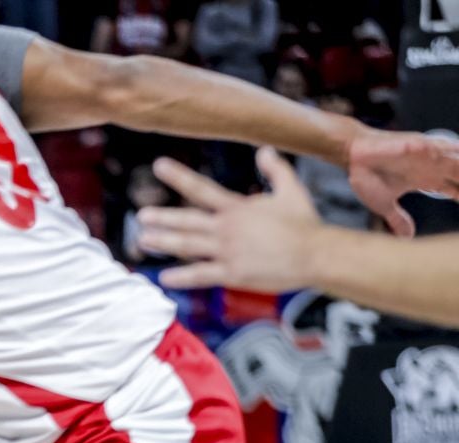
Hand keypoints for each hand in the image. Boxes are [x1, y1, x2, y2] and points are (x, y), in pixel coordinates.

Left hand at [140, 152, 319, 292]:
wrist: (317, 254)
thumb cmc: (304, 223)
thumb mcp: (291, 189)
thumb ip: (275, 169)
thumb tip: (264, 149)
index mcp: (237, 207)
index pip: (201, 188)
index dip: (178, 176)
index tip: (158, 166)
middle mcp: (228, 227)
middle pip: (187, 220)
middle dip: (163, 218)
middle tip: (142, 216)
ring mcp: (228, 251)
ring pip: (188, 246)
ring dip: (164, 242)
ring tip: (143, 240)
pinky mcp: (233, 273)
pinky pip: (202, 275)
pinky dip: (182, 277)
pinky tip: (164, 277)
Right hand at [345, 129, 458, 237]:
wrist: (353, 155)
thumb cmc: (368, 176)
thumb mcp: (385, 205)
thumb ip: (398, 219)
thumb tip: (406, 237)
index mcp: (426, 180)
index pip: (455, 190)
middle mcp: (432, 166)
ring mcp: (429, 154)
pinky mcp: (421, 145)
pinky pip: (444, 148)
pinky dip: (454, 154)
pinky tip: (457, 157)